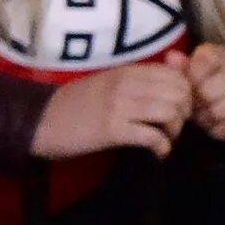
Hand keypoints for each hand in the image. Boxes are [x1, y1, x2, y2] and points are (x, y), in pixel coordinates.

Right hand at [31, 54, 194, 158]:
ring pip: (170, 112)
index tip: (176, 109)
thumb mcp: (108, 84)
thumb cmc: (75, 105)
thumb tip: (173, 82)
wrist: (39, 120)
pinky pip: (153, 136)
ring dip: (174, 130)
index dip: (185, 94)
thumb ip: (138, 81)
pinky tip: (156, 153)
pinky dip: (162, 148)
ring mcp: (117, 106)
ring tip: (163, 138)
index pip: (175, 74)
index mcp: (126, 71)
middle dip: (184, 113)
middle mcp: (124, 84)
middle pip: (179, 92)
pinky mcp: (111, 130)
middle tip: (171, 126)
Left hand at [185, 42, 224, 141]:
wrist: (221, 108)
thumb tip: (172, 57)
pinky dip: (223, 130)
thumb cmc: (197, 89)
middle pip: (212, 89)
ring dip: (209, 118)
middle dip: (198, 103)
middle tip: (192, 108)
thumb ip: (177, 68)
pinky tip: (216, 128)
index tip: (187, 88)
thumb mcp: (183, 77)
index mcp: (217, 53)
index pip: (205, 60)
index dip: (192, 78)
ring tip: (203, 118)